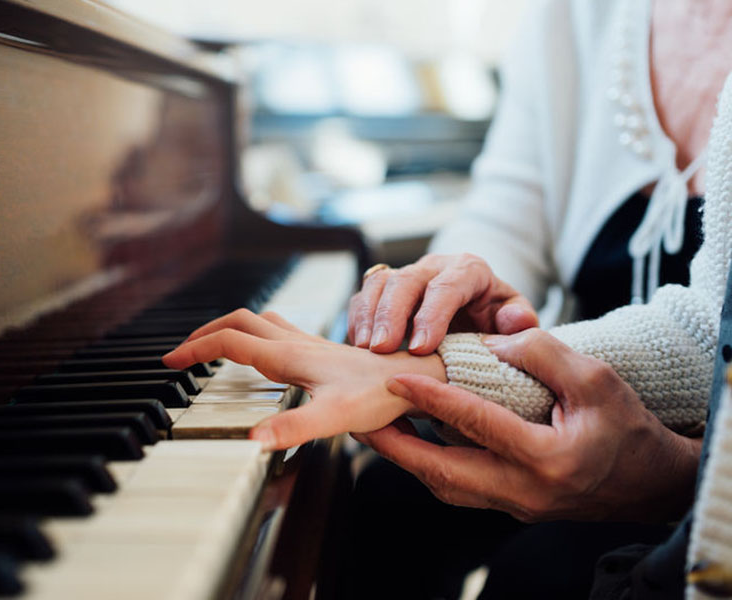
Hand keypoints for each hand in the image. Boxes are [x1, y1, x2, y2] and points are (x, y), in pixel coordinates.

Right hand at [163, 308, 446, 449]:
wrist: (416, 376)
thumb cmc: (381, 394)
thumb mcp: (335, 416)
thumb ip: (293, 428)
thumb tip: (253, 442)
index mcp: (287, 355)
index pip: (228, 341)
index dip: (194, 349)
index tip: (170, 361)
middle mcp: (294, 343)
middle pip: (237, 321)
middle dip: (203, 332)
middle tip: (182, 352)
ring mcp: (307, 344)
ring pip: (256, 321)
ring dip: (227, 328)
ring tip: (210, 345)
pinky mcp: (320, 350)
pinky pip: (275, 330)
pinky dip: (253, 334)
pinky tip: (260, 352)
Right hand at [348, 254, 537, 354]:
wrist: (476, 313)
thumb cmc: (494, 320)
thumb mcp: (514, 320)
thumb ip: (520, 321)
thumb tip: (515, 319)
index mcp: (469, 270)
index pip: (447, 286)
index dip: (431, 315)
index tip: (420, 348)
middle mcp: (434, 267)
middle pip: (406, 280)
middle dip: (391, 314)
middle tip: (382, 349)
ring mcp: (406, 276)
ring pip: (379, 283)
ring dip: (369, 316)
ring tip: (365, 349)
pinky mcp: (384, 290)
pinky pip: (363, 297)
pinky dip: (357, 320)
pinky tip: (358, 347)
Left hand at [356, 329, 700, 521]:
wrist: (650, 481)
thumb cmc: (626, 427)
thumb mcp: (596, 379)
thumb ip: (543, 354)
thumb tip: (492, 340)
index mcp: (548, 458)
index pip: (477, 424)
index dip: (432, 399)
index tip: (394, 378)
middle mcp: (525, 491)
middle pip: (443, 473)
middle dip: (396, 448)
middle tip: (357, 421)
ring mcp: (515, 506)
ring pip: (445, 486)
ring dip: (406, 458)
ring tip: (373, 428)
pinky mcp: (510, 506)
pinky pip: (458, 487)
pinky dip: (428, 464)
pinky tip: (410, 440)